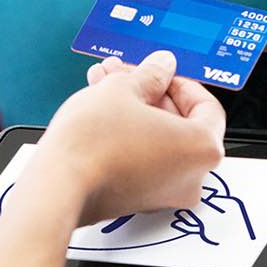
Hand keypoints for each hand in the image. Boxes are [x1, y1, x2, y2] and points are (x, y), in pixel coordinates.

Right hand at [27, 51, 225, 224]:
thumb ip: (151, 74)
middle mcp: (191, 178)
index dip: (180, 82)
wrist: (59, 184)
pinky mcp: (137, 199)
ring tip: (105, 85)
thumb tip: (161, 67)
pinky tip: (101, 111)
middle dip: (150, 93)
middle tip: (128, 74)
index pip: (207, 107)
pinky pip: (142, 158)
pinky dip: (127, 135)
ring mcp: (164, 193)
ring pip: (157, 140)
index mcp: (203, 149)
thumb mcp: (124, 89)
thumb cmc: (94, 145)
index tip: (161, 73)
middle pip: (180, 124)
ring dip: (134, 110)